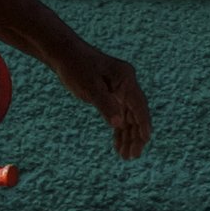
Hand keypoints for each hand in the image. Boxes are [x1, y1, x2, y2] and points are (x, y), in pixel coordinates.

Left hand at [58, 45, 151, 159]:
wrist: (64, 54)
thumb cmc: (76, 67)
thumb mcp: (89, 86)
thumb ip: (105, 104)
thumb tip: (119, 124)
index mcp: (126, 79)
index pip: (138, 105)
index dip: (143, 123)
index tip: (146, 139)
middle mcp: (126, 84)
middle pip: (136, 114)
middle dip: (135, 136)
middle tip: (133, 156)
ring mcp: (120, 90)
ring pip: (128, 117)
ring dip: (127, 136)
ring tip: (126, 156)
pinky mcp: (111, 95)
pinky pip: (119, 115)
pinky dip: (119, 129)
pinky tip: (118, 144)